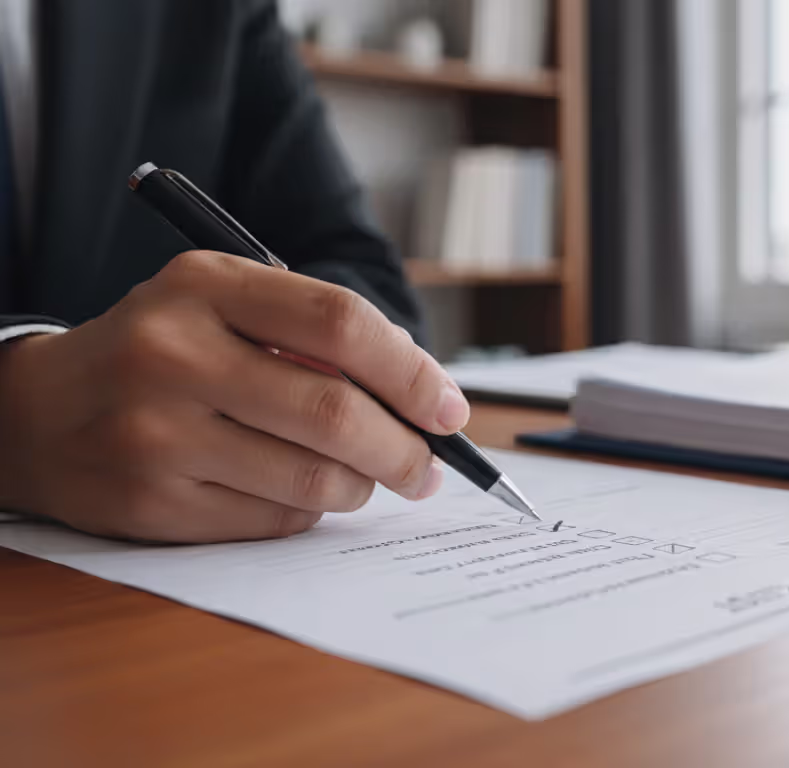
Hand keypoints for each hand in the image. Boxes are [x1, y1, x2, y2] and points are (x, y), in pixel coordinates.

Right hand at [0, 251, 467, 542]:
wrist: (40, 411)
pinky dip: (308, 514)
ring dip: (361, 487)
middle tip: (428, 466)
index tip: (448, 408)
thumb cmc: (163, 351)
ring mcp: (157, 434)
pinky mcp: (150, 504)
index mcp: (204, 286)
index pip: (340, 323)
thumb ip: (312, 331)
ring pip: (313, 480)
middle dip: (404, 449)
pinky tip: (297, 494)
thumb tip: (422, 393)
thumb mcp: (222, 303)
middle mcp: (173, 354)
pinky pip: (274, 521)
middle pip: (335, 412)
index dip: (411, 371)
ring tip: (365, 478)